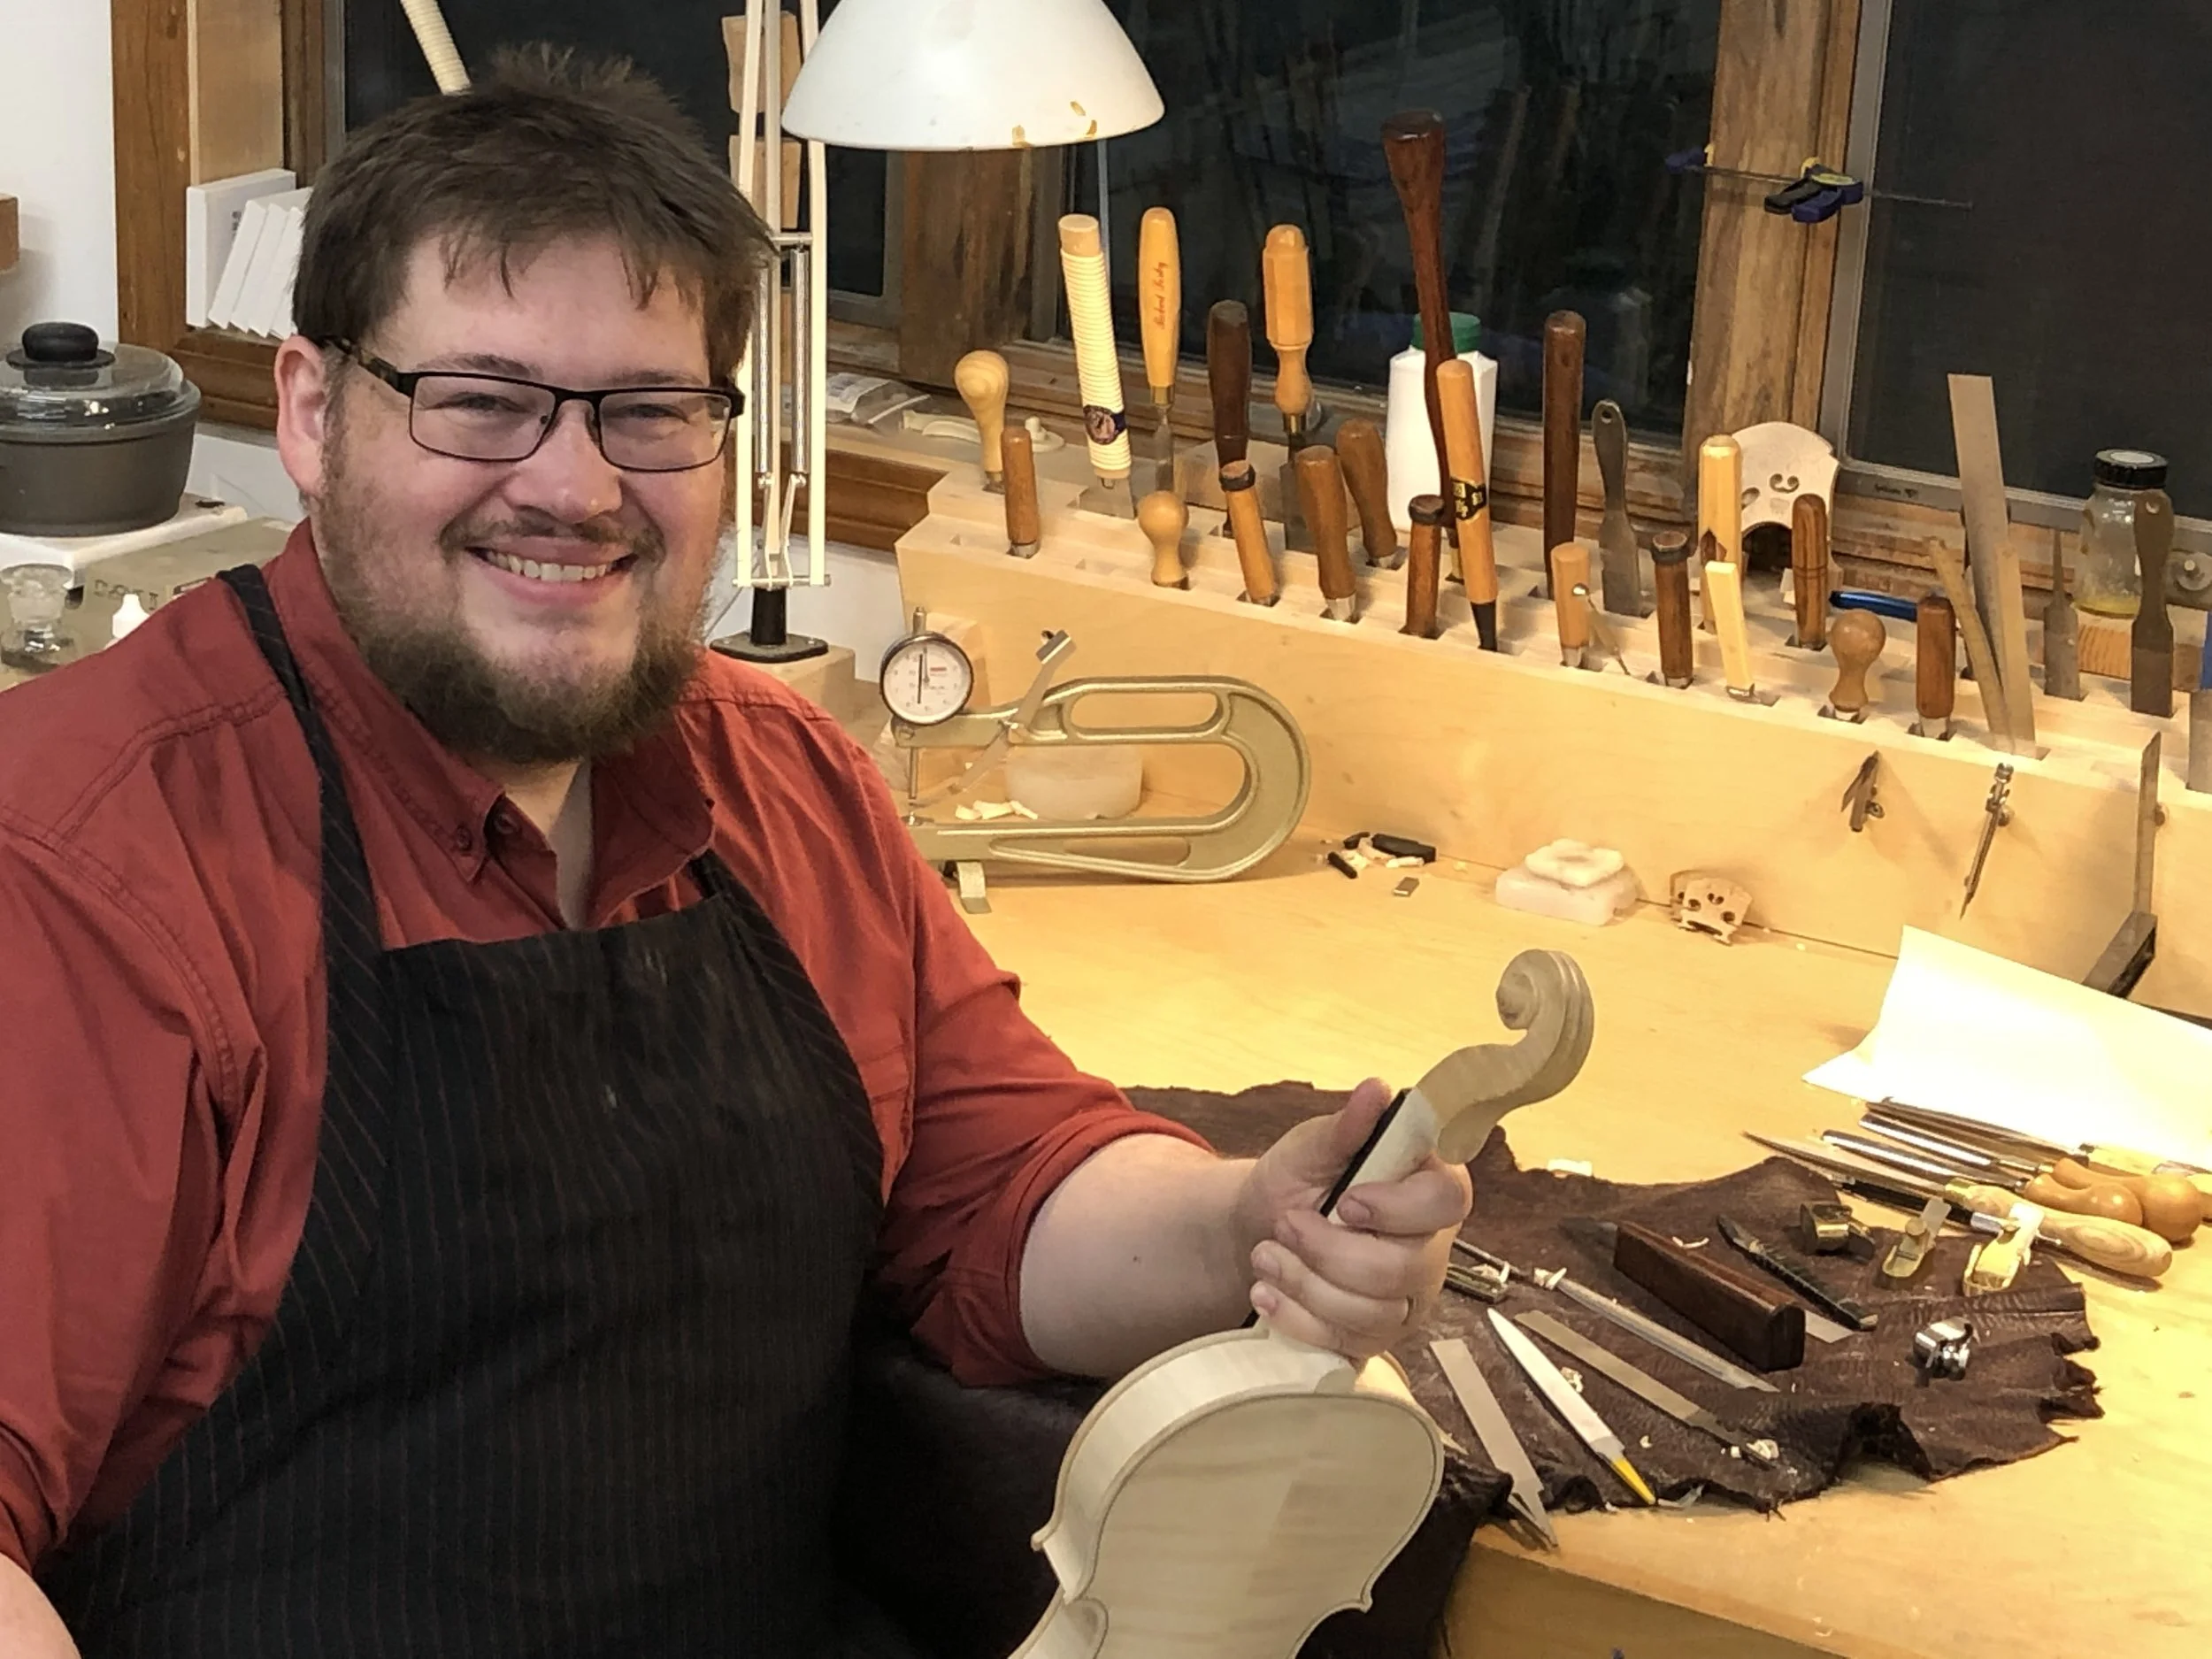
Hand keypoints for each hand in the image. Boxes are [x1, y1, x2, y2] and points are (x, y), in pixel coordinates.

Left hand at [1237, 1077, 1473, 1360]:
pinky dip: (1297, 1320)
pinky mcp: (1376, 1338)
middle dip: (1328, 1251)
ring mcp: (1406, 1299)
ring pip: (1372, 1313)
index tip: (1348, 1201)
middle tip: (1284, 1225)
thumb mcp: (1311, 1146)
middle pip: (1402, 1269)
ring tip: (1266, 1255)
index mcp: (1427, 1188)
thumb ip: (1345, 1126)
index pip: (1448, 1200)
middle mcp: (1429, 1248)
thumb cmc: (1297, 1181)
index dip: (1399, 1207)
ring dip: (1305, 1284)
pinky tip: (1267, 1294)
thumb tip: (1376, 1090)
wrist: (1257, 1230)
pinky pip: (1346, 1345)